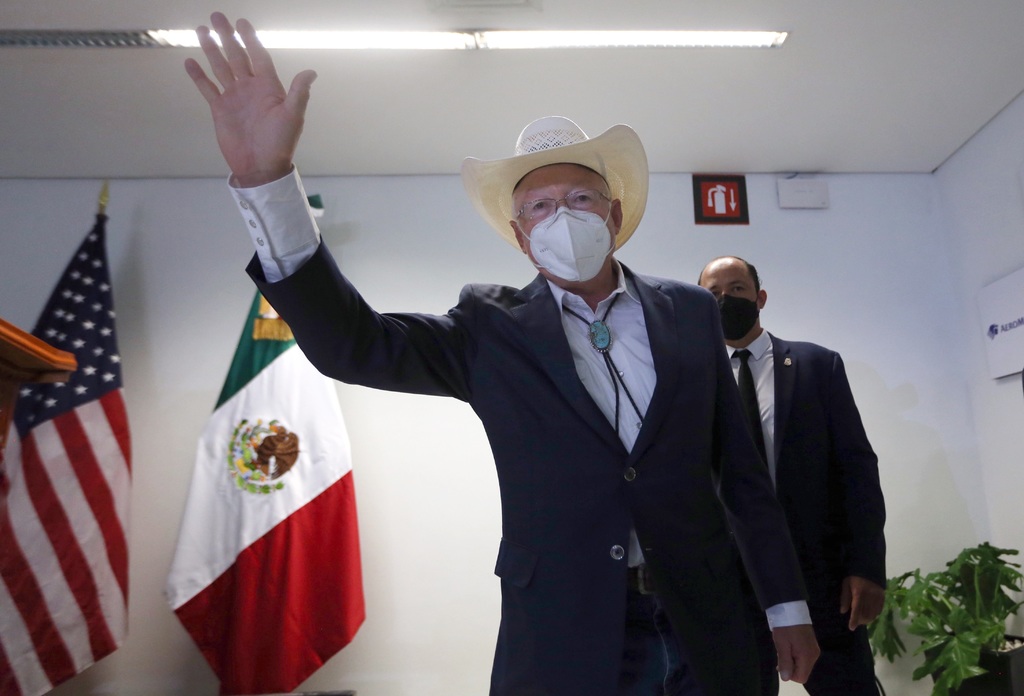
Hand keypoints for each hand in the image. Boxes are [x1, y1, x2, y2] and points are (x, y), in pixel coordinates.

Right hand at [184, 12, 316, 186]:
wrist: (261, 167)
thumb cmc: (280, 144)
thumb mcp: (292, 117)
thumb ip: (298, 93)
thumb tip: (311, 72)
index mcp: (268, 87)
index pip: (258, 56)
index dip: (250, 39)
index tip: (242, 22)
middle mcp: (250, 88)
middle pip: (237, 56)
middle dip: (227, 36)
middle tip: (217, 16)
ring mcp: (234, 97)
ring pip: (220, 67)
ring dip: (211, 49)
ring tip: (202, 30)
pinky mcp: (220, 109)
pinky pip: (208, 88)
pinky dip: (199, 76)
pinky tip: (190, 61)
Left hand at [771, 624, 818, 683]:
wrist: (791, 608)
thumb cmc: (785, 627)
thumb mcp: (781, 645)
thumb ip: (785, 662)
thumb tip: (786, 679)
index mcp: (807, 657)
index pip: (801, 678)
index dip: (790, 674)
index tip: (781, 662)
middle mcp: (814, 655)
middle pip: (803, 671)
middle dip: (791, 666)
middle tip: (782, 653)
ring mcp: (814, 649)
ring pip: (803, 664)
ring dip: (792, 660)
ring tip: (785, 647)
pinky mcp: (812, 644)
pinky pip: (804, 657)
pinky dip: (796, 655)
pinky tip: (790, 644)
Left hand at [840, 575, 884, 629]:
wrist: (868, 567)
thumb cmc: (854, 576)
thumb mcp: (846, 584)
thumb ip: (845, 598)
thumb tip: (843, 611)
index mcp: (859, 593)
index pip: (856, 610)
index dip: (854, 620)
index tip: (851, 628)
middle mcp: (869, 597)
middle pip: (866, 614)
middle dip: (860, 621)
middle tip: (856, 622)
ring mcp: (877, 597)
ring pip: (873, 614)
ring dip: (867, 619)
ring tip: (862, 620)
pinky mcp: (883, 597)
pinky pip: (879, 610)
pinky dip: (874, 615)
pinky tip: (869, 615)